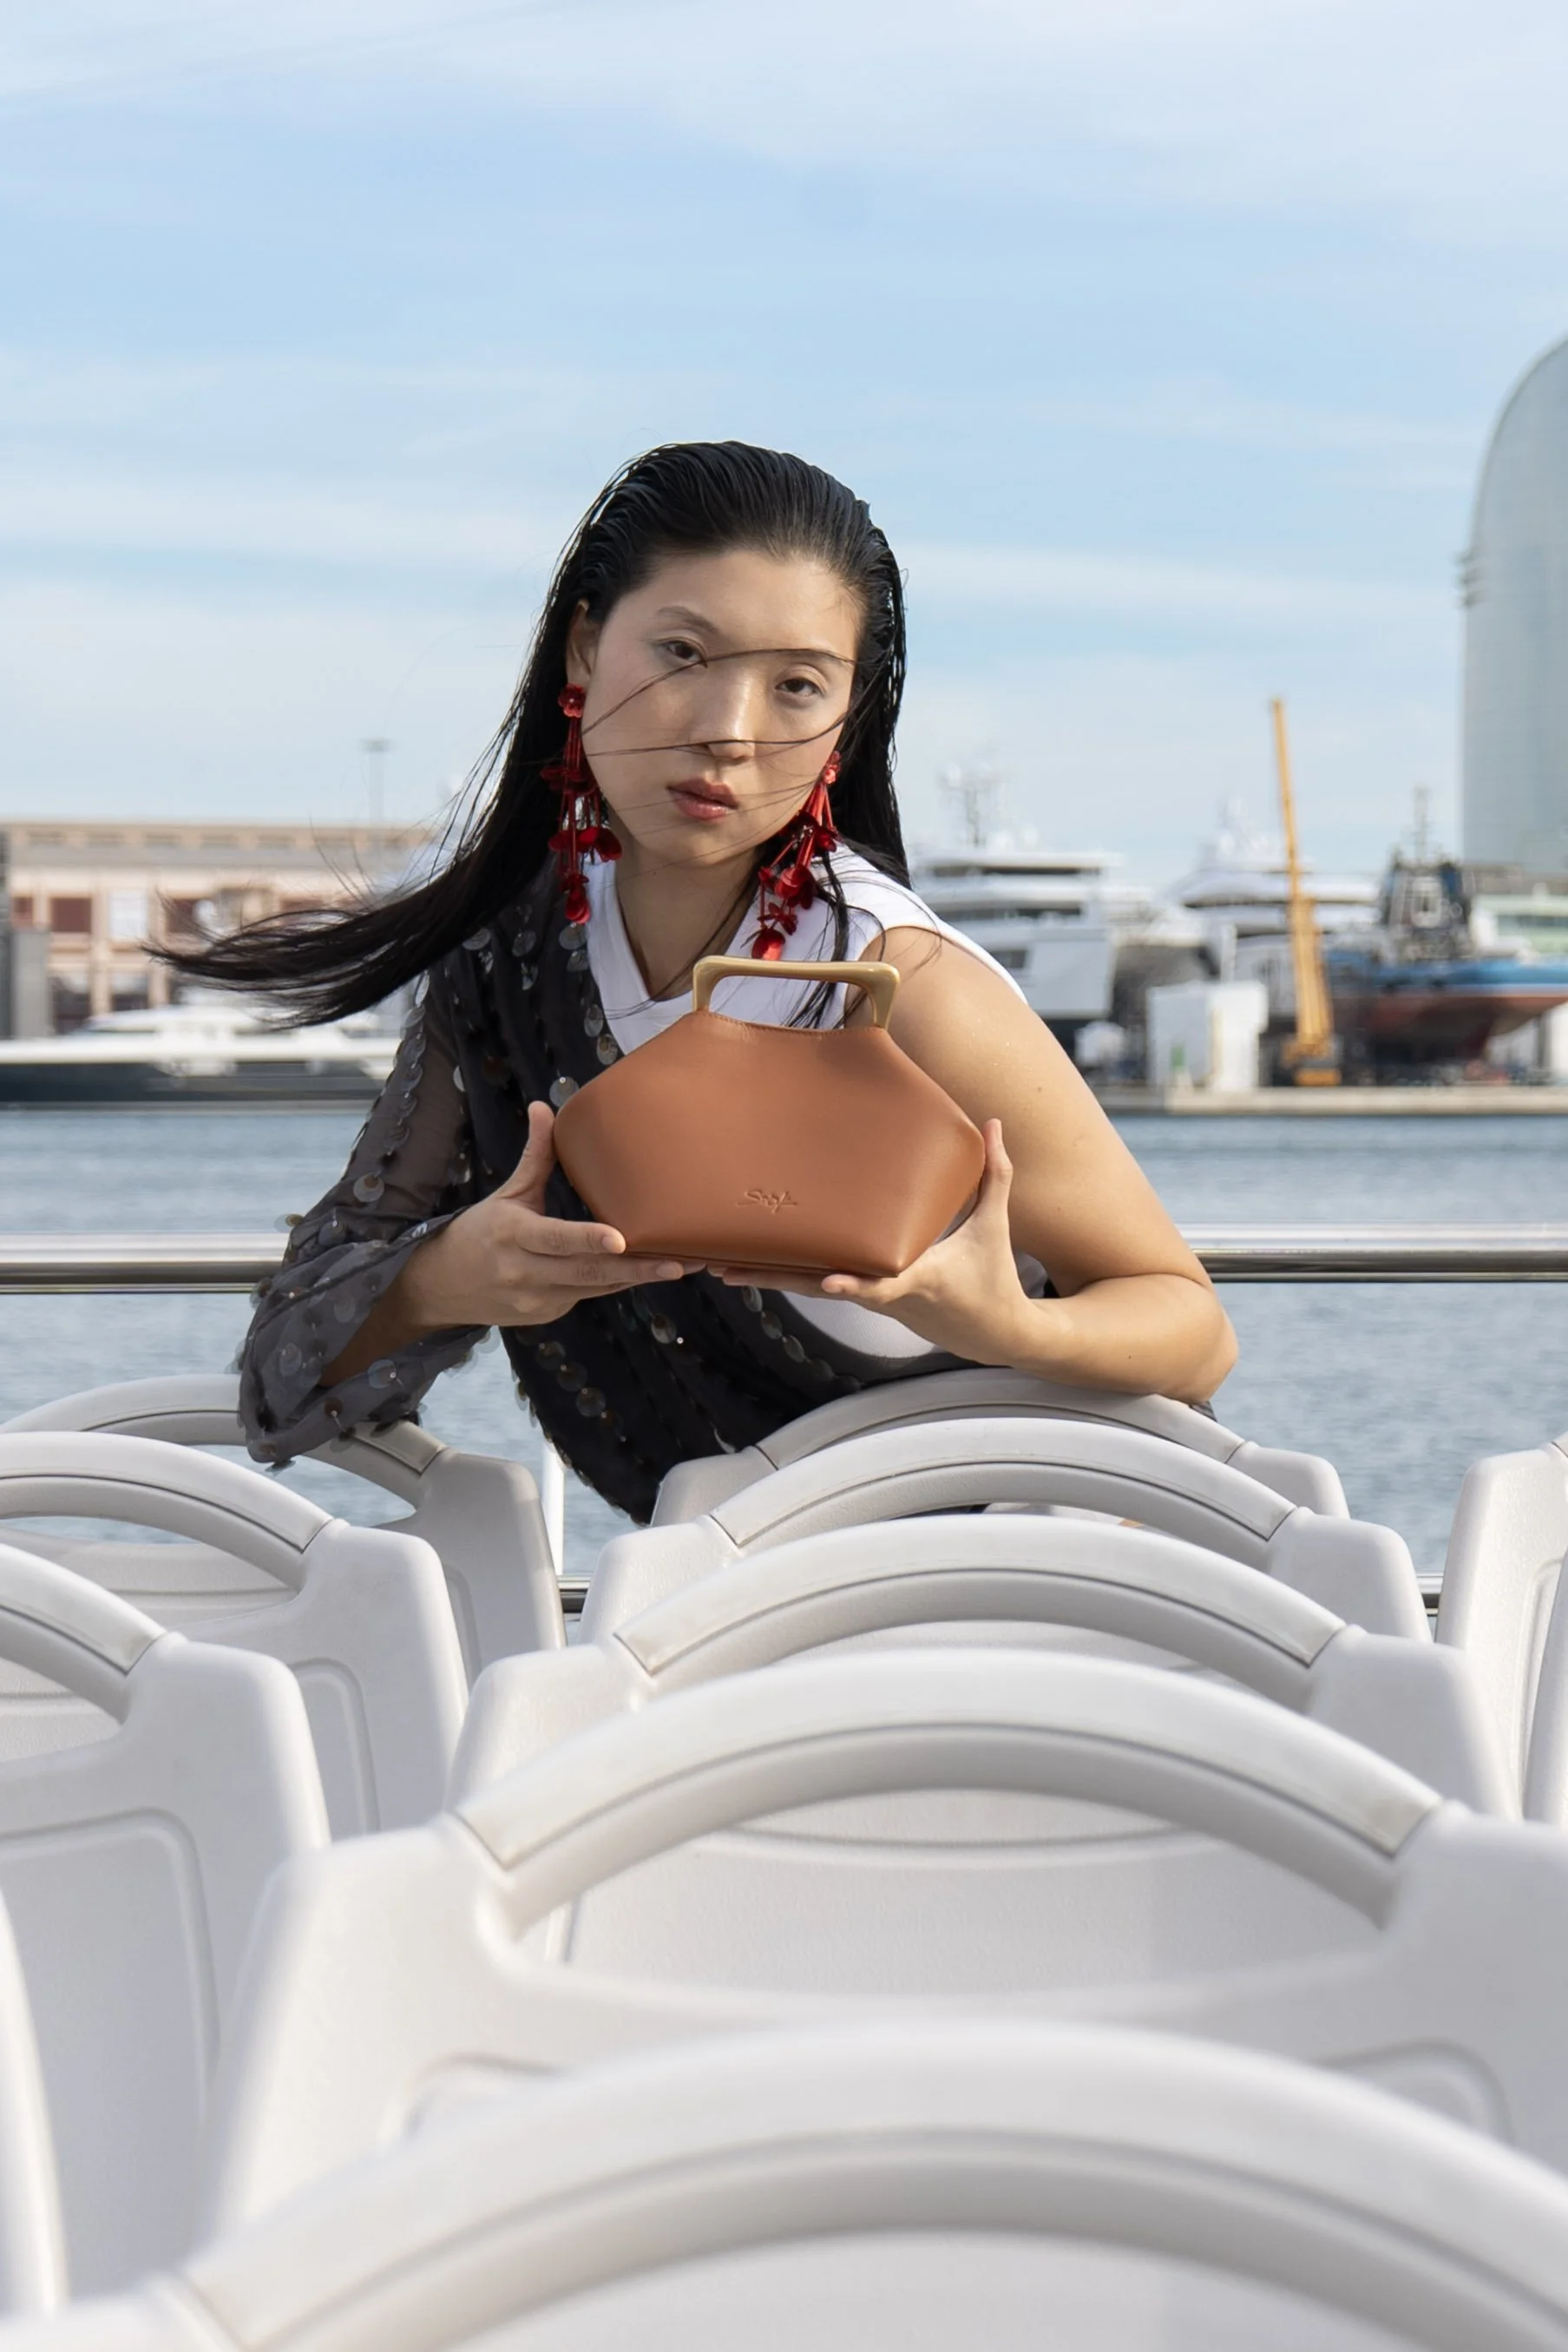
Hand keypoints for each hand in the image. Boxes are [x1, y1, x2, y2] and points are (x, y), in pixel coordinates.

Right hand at [399, 1101, 698, 1331]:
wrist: (442, 1286)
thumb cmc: (480, 1232)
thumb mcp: (506, 1193)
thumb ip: (535, 1156)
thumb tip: (544, 1106)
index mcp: (513, 1235)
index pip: (556, 1239)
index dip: (589, 1240)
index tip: (621, 1239)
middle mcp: (525, 1272)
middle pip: (587, 1272)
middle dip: (635, 1269)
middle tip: (677, 1262)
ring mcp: (537, 1300)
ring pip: (595, 1288)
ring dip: (636, 1279)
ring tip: (678, 1266)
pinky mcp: (547, 1315)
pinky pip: (589, 1297)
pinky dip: (614, 1284)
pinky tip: (644, 1273)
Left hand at [718, 1119, 1044, 1363]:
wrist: (990, 1334)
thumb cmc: (994, 1277)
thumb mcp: (994, 1226)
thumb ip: (994, 1175)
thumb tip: (995, 1124)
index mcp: (919, 1278)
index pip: (881, 1285)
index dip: (855, 1285)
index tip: (828, 1282)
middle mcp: (885, 1295)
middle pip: (821, 1289)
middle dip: (774, 1279)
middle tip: (726, 1268)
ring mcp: (870, 1300)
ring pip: (812, 1289)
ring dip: (768, 1279)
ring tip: (720, 1265)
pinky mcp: (864, 1299)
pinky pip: (819, 1286)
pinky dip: (787, 1276)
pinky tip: (753, 1263)